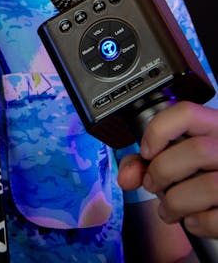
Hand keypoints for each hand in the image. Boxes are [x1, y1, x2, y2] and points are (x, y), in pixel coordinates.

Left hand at [117, 101, 217, 238]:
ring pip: (207, 185)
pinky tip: (192, 220)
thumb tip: (127, 176)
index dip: (159, 130)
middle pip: (196, 150)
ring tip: (169, 208)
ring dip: (175, 203)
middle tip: (152, 184)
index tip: (146, 151)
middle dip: (162, 171)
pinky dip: (197, 223)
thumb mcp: (177, 157)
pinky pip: (217, 218)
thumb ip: (146, 161)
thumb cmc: (201, 175)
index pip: (187, 113)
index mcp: (214, 127)